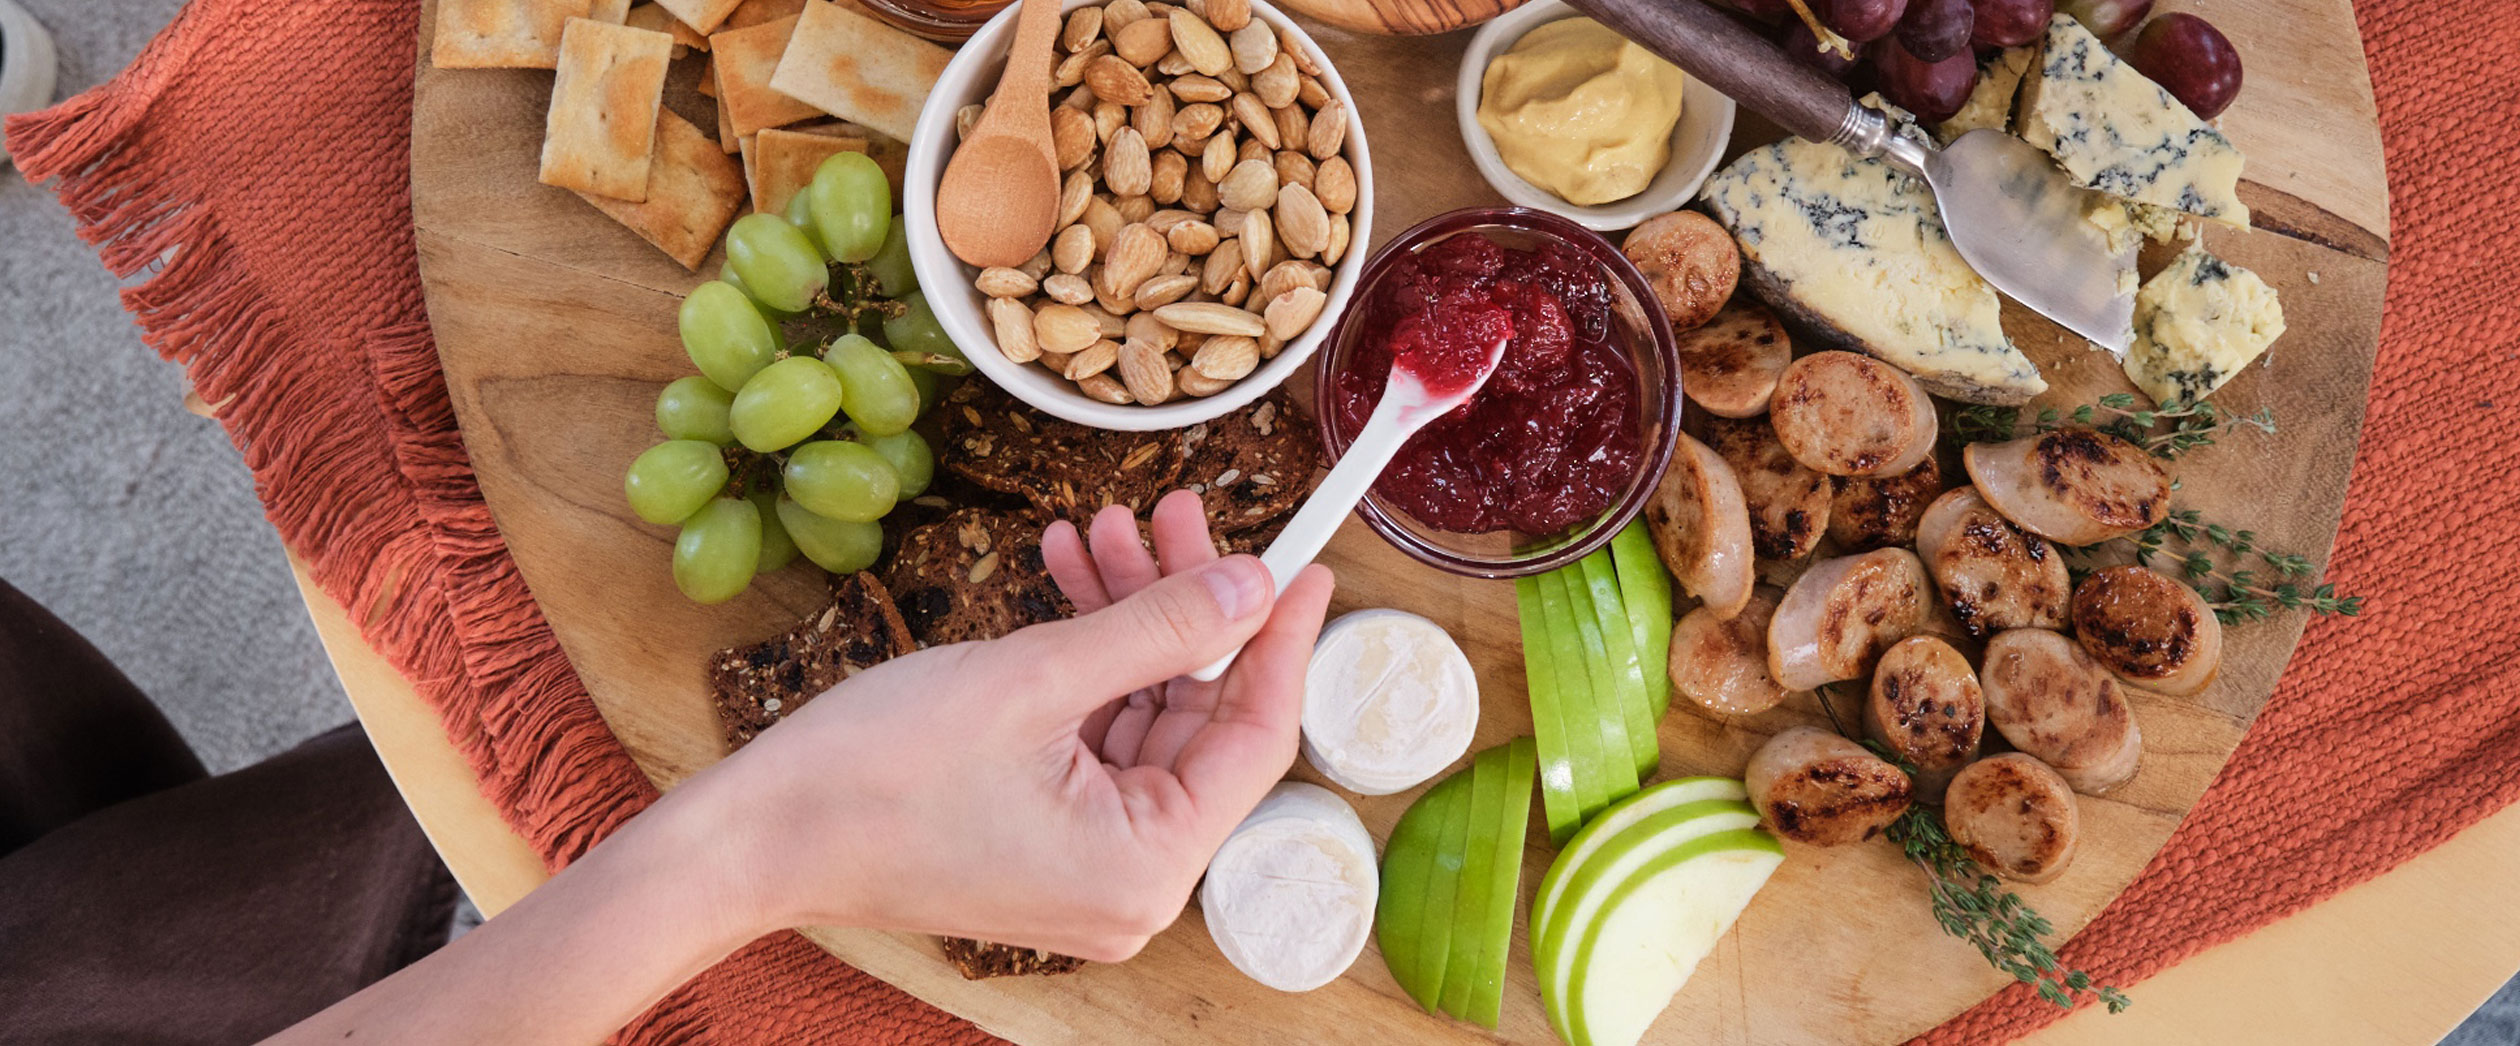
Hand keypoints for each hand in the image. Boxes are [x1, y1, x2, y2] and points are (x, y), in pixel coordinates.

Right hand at [707, 490, 1334, 960]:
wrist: (751, 834)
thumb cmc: (873, 777)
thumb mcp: (1034, 679)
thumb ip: (1160, 628)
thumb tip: (1255, 584)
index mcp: (1147, 868)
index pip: (1255, 738)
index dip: (1283, 639)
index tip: (1306, 562)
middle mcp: (1131, 882)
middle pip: (1199, 719)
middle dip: (1184, 606)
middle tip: (1174, 511)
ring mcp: (1087, 864)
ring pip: (1145, 715)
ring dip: (1128, 618)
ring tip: (1102, 529)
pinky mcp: (1044, 838)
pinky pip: (1094, 735)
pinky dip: (1085, 659)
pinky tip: (1065, 577)